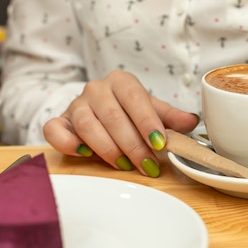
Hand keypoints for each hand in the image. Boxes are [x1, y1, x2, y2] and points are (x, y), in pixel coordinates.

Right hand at [43, 70, 198, 175]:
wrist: (98, 108)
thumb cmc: (129, 111)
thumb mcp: (152, 111)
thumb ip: (170, 117)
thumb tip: (192, 122)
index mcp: (122, 81)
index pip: (136, 99)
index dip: (148, 122)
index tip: (160, 144)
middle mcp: (96, 89)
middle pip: (114, 116)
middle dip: (133, 145)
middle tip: (148, 166)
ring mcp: (75, 104)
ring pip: (87, 125)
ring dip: (107, 148)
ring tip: (124, 165)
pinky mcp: (59, 120)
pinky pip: (55, 130)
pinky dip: (68, 143)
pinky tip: (84, 154)